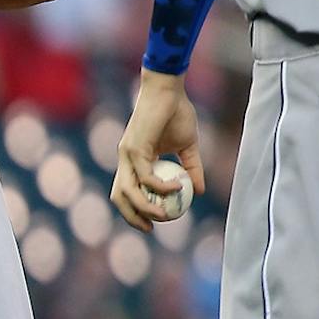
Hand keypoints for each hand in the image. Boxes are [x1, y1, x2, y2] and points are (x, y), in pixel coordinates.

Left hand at [111, 70, 205, 232]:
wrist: (170, 91)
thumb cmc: (177, 114)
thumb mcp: (188, 146)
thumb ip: (191, 168)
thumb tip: (199, 190)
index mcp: (134, 161)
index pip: (126, 192)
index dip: (134, 211)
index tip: (153, 223)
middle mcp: (125, 160)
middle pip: (118, 196)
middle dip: (131, 216)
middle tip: (152, 227)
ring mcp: (127, 154)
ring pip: (127, 190)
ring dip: (143, 206)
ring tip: (164, 214)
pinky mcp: (134, 148)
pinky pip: (145, 175)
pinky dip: (160, 186)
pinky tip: (177, 188)